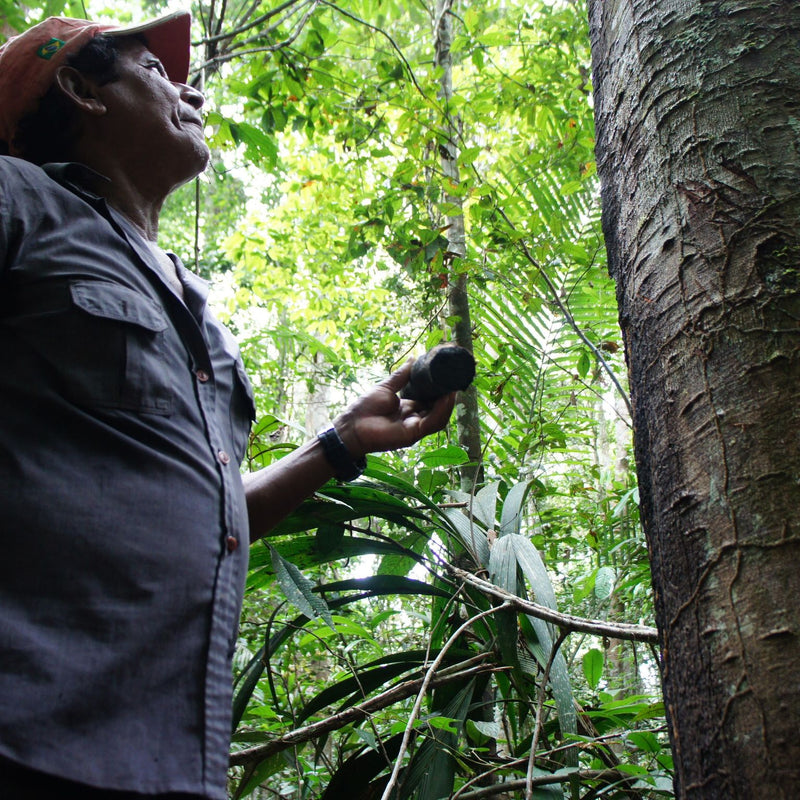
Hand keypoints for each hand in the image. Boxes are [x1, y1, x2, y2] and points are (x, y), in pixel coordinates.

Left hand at [333, 361, 455, 458]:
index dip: (440, 390)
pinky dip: (441, 410)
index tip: (448, 375)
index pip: (431, 400)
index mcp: (409, 408)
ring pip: (439, 417)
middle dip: (448, 396)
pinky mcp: (413, 434)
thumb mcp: (386, 387)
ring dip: (448, 403)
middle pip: (438, 409)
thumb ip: (401, 376)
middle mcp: (414, 418)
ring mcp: (415, 428)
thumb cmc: (365, 408)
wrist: (352, 426)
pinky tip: (446, 398)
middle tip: (455, 380)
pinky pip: (432, 422)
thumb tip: (413, 358)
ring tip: (453, 388)